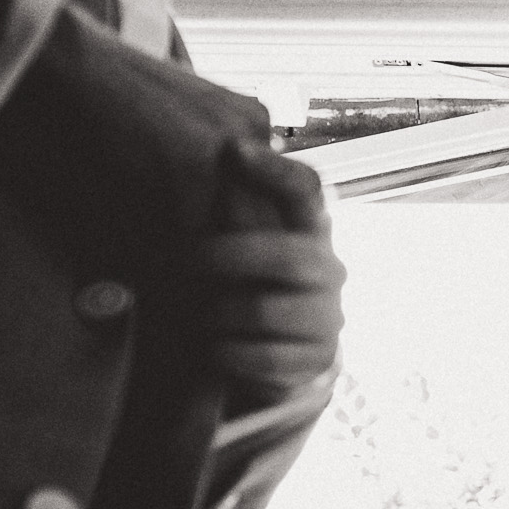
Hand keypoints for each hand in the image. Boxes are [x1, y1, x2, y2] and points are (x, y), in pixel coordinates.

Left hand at [197, 136, 343, 400]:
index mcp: (312, 229)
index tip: (233, 148)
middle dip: (224, 258)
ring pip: (264, 310)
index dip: (276, 168)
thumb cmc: (245, 282)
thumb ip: (232, 204)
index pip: (307, 188)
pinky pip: (264, 358)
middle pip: (285, 256)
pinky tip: (206, 347)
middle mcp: (330, 269)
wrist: (277, 350)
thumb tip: (207, 152)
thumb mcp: (242, 239)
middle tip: (178, 262)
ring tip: (183, 313)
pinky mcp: (318, 360)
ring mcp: (328, 317)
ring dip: (215, 313)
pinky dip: (225, 352)